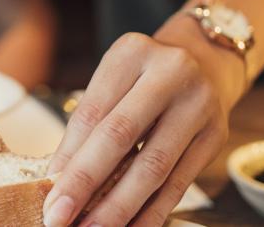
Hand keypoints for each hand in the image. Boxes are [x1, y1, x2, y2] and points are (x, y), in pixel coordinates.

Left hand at [42, 31, 241, 226]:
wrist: (206, 62)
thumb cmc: (145, 76)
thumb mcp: (114, 81)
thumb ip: (89, 124)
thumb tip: (59, 179)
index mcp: (132, 53)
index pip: (93, 111)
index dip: (68, 157)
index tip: (48, 193)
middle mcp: (170, 72)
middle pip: (120, 135)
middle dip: (86, 183)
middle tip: (59, 216)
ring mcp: (198, 104)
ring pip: (153, 167)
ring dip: (118, 207)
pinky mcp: (215, 136)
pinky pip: (179, 183)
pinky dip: (152, 212)